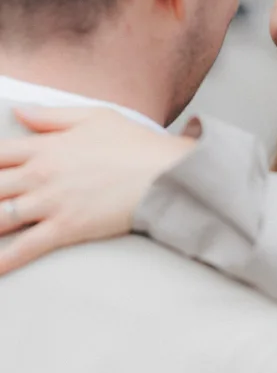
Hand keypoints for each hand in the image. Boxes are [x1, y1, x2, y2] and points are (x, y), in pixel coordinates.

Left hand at [0, 107, 194, 273]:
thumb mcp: (93, 116)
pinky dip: (3, 259)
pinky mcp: (65, 228)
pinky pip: (25, 247)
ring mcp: (50, 203)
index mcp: (44, 146)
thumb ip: (51, 116)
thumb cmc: (134, 144)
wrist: (165, 174)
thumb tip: (19, 112)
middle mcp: (40, 174)